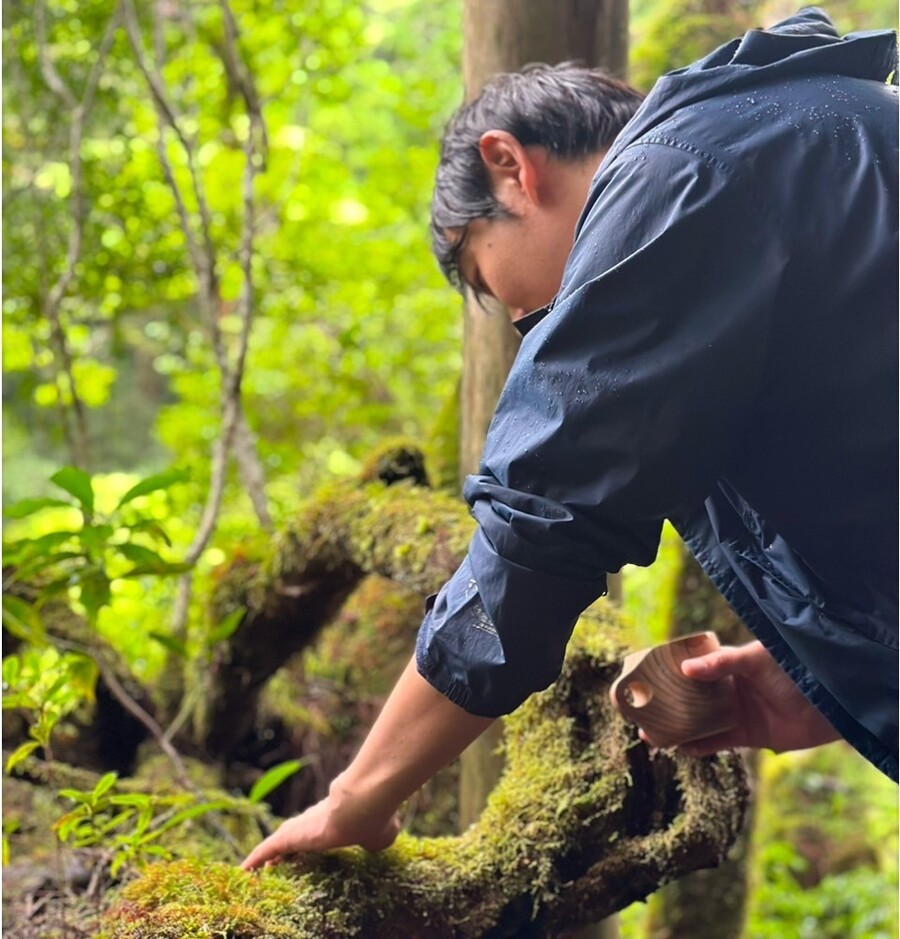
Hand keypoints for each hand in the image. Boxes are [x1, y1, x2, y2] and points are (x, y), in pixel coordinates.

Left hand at [240, 774, 400, 870]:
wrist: (364, 805)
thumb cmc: (376, 817)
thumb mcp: (382, 833)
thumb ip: (376, 838)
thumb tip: (382, 838)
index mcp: (338, 818)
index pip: (319, 827)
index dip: (309, 837)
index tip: (304, 848)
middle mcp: (316, 817)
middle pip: (295, 831)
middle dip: (284, 845)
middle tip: (274, 861)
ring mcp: (303, 825)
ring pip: (280, 839)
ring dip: (267, 854)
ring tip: (254, 866)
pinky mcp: (291, 836)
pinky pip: (267, 849)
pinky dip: (256, 858)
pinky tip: (244, 869)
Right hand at [645, 640, 839, 757]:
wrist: (833, 703)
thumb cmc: (796, 669)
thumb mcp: (757, 660)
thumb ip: (723, 664)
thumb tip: (685, 670)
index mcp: (729, 663)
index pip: (691, 664)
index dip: (668, 670)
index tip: (643, 676)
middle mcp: (729, 687)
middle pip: (689, 696)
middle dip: (665, 703)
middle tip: (639, 710)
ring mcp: (737, 712)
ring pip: (698, 720)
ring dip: (676, 727)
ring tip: (649, 735)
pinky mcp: (749, 735)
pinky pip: (717, 741)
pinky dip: (699, 746)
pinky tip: (679, 749)